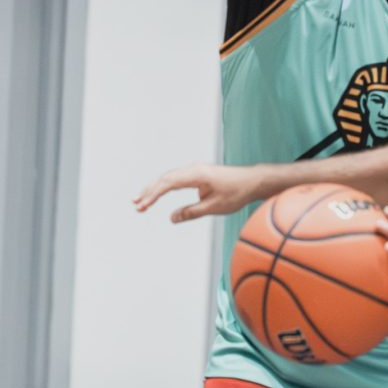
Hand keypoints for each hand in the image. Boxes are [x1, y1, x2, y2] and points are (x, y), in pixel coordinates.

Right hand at [134, 163, 266, 221]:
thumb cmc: (236, 193)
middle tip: (135, 204)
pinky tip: (155, 195)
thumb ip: (192, 212)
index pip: (168, 183)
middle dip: (149, 191)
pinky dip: (164, 187)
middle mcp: (193, 169)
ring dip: (154, 189)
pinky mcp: (197, 174)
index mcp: (197, 174)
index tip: (143, 206)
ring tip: (140, 201)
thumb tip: (171, 218)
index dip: (153, 195)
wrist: (252, 181)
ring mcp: (195, 170)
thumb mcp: (214, 207)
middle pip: (165, 178)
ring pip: (168, 177)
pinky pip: (176, 179)